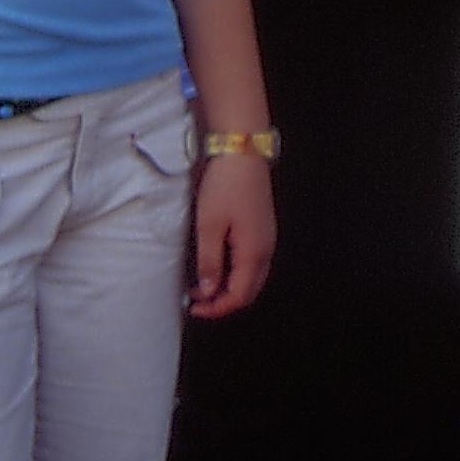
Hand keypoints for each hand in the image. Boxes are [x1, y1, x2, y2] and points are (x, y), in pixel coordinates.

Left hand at [185, 151, 275, 318]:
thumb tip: (208, 290)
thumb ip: (209, 262)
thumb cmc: (224, 186)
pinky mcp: (264, 229)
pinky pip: (254, 264)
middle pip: (249, 292)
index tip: (192, 307)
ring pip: (253, 279)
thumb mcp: (209, 225)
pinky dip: (237, 274)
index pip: (238, 296)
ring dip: (230, 289)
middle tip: (198, 302)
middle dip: (224, 303)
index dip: (215, 308)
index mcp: (254, 252)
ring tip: (205, 286)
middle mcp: (266, 249)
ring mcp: (267, 238)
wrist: (243, 152)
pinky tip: (220, 266)